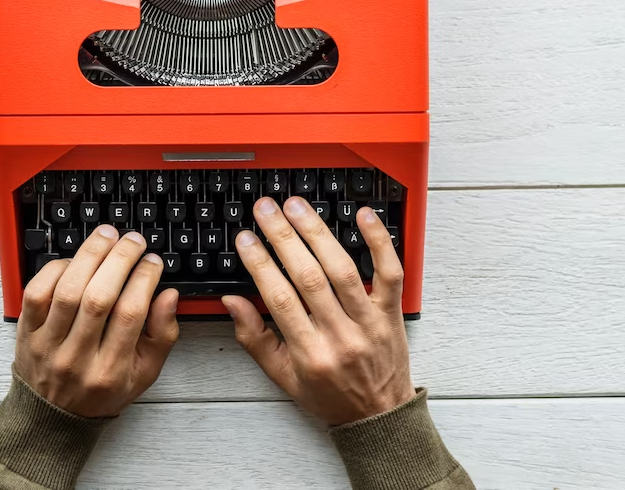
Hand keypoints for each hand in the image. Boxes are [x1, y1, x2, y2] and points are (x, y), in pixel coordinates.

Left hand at [16, 226, 179, 416]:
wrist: (52, 419)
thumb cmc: (101, 391)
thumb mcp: (144, 373)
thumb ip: (162, 335)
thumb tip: (169, 295)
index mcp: (111, 371)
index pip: (130, 314)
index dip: (144, 279)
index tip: (153, 261)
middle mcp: (77, 359)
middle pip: (98, 298)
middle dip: (119, 260)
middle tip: (133, 241)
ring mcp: (48, 345)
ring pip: (67, 291)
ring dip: (89, 256)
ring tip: (107, 236)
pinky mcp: (26, 333)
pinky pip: (36, 292)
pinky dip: (55, 269)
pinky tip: (74, 260)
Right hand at [222, 197, 415, 425]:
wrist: (379, 418)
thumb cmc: (329, 395)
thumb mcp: (282, 377)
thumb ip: (254, 338)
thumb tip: (232, 300)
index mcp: (310, 354)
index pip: (280, 300)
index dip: (260, 264)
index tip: (245, 239)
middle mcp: (341, 336)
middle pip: (309, 277)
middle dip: (283, 237)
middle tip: (266, 209)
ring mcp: (369, 322)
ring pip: (343, 269)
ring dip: (318, 232)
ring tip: (297, 206)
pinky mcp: (392, 312)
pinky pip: (390, 272)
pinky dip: (379, 241)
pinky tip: (363, 215)